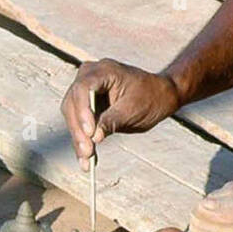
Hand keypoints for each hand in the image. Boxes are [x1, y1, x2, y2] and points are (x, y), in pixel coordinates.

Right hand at [62, 59, 181, 166]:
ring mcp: (85, 89)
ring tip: (86, 161)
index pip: (83, 88)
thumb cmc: (151, 97)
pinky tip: (86, 159)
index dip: (83, 110)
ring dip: (78, 138)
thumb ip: (112, 121)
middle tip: (87, 152)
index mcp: (104, 70)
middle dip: (79, 130)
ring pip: (72, 115)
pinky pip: (78, 122)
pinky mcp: (85, 104)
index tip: (89, 132)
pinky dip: (82, 139)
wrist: (159, 95)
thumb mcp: (133, 110)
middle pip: (73, 103)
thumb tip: (94, 137)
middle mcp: (89, 76)